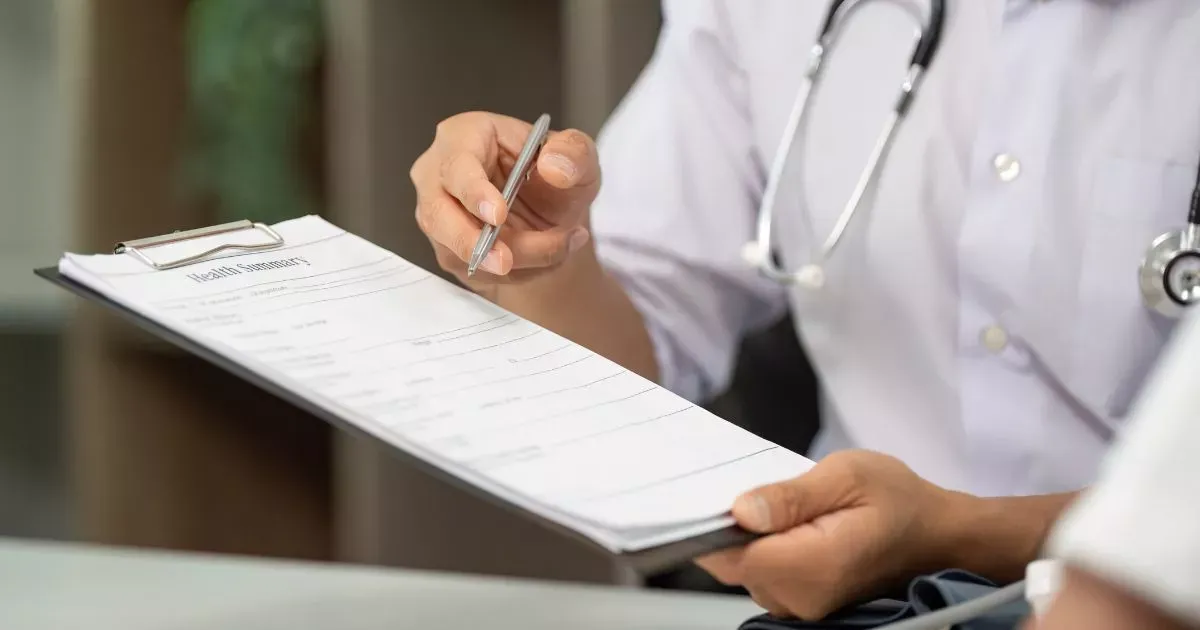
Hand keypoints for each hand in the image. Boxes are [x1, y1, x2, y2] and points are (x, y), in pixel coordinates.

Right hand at [409, 111, 600, 287]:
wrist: (553, 210)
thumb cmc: (555, 173)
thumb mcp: (578, 155)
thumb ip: (574, 153)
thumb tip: (553, 167)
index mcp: (464, 137)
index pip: (456, 165)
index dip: (474, 193)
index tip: (498, 215)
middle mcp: (439, 175)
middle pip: (437, 214)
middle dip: (471, 242)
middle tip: (505, 262)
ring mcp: (439, 215)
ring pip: (457, 250)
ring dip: (511, 261)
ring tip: (559, 246)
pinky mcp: (448, 249)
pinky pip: (474, 270)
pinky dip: (515, 273)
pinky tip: (546, 256)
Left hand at [696, 450, 956, 620]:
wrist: (940, 537)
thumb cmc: (901, 502)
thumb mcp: (847, 476)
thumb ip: (790, 496)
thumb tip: (741, 511)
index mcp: (811, 567)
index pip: (729, 556)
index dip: (711, 524)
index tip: (707, 492)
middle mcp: (801, 598)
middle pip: (732, 562)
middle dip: (734, 525)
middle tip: (758, 484)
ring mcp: (803, 606)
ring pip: (745, 568)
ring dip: (753, 535)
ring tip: (787, 501)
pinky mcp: (804, 602)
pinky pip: (764, 573)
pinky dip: (767, 546)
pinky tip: (790, 521)